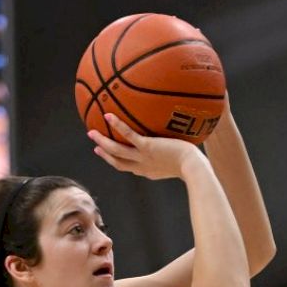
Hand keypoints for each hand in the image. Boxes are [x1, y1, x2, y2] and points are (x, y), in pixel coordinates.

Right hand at [89, 113, 205, 180]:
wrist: (194, 168)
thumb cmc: (194, 165)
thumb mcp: (182, 161)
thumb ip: (177, 154)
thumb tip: (183, 144)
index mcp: (148, 171)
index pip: (129, 167)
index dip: (116, 161)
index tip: (108, 155)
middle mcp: (142, 166)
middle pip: (117, 161)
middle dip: (105, 154)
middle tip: (94, 145)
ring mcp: (143, 157)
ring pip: (116, 150)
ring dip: (102, 141)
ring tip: (91, 132)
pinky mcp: (147, 147)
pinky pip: (128, 135)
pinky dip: (117, 126)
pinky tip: (108, 115)